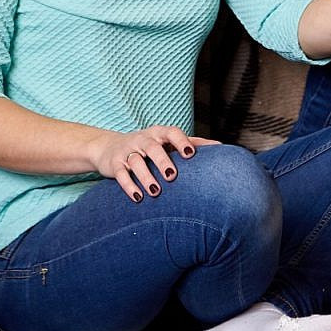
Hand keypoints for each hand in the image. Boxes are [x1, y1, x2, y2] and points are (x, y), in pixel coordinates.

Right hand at [92, 125, 217, 202]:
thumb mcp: (167, 142)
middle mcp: (143, 140)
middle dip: (162, 161)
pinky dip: (129, 186)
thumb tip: (221, 147)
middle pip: (152, 148)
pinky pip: (121, 174)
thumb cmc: (148, 146)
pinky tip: (138, 197)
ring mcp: (128, 151)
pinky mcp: (115, 164)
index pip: (171, 132)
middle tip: (171, 176)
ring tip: (156, 191)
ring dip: (145, 177)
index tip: (189, 154)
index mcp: (159, 133)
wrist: (109, 148)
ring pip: (136, 162)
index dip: (181, 142)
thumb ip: (192, 143)